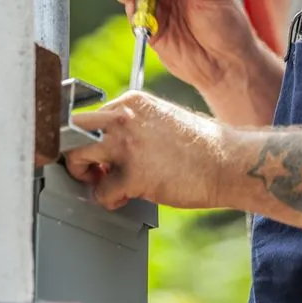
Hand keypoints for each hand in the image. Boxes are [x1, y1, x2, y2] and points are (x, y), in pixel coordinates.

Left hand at [66, 91, 225, 210]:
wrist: (229, 162)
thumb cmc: (201, 146)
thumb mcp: (162, 121)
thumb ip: (133, 126)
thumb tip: (107, 145)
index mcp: (133, 101)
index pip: (89, 115)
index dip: (90, 138)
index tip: (97, 154)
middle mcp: (125, 117)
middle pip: (72, 129)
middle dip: (75, 151)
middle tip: (91, 168)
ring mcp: (126, 144)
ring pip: (75, 155)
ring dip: (83, 174)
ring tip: (102, 182)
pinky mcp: (132, 174)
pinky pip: (101, 192)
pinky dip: (110, 200)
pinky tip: (127, 197)